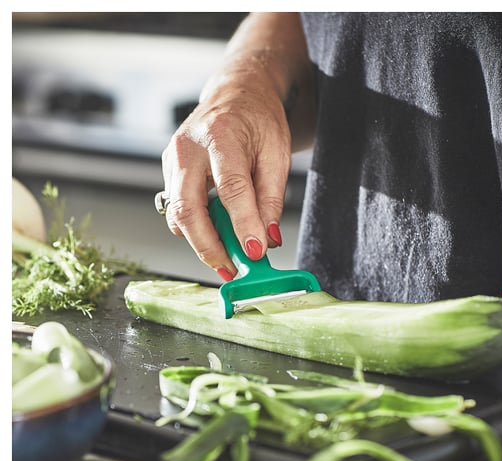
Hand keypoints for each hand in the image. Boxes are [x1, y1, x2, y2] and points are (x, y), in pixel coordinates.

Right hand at [160, 63, 291, 279]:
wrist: (236, 95)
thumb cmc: (259, 120)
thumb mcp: (277, 154)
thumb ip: (271, 198)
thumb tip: (268, 239)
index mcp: (220, 135)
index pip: (230, 188)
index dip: (242, 224)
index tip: (254, 252)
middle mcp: (188, 147)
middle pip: (189, 208)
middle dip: (209, 247)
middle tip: (231, 270)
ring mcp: (172, 159)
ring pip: (179, 214)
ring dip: (202, 244)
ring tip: (228, 260)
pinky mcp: (169, 171)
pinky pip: (178, 210)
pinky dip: (196, 230)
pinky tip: (216, 237)